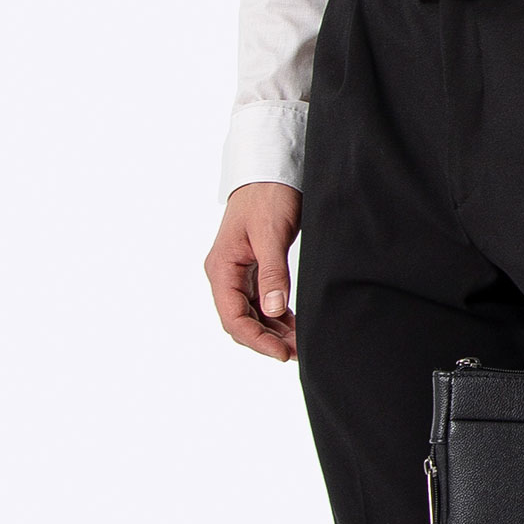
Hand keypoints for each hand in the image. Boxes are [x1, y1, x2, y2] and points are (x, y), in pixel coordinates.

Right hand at [205, 181, 302, 359]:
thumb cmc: (267, 196)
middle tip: (298, 352)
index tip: (282, 353)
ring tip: (301, 343)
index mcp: (222, 268)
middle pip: (242, 321)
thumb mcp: (271, 234)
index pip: (234, 317)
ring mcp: (239, 273)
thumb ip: (272, 273)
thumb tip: (272, 310)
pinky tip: (295, 325)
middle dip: (267, 340)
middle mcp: (226, 274)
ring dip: (274, 331)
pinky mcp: (254, 269)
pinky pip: (261, 302)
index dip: (257, 340)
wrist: (271, 169)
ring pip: (253, 314)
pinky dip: (277, 317)